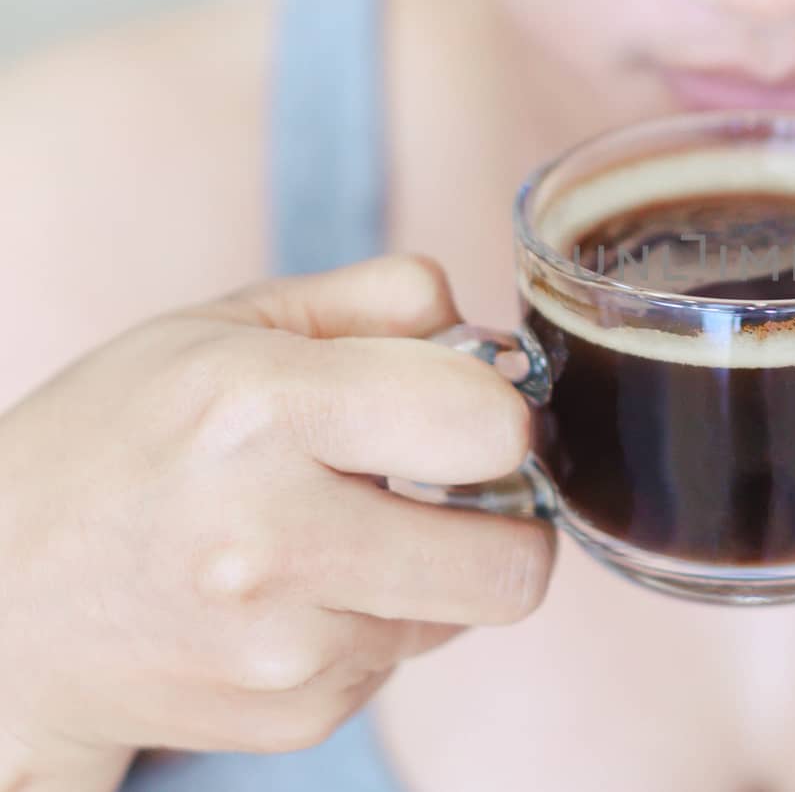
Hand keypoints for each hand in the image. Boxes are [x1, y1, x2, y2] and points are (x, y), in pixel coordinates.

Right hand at [0, 256, 555, 790]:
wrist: (0, 610)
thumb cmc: (117, 443)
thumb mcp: (223, 327)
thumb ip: (373, 302)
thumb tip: (488, 338)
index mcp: (261, 410)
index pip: (490, 426)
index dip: (498, 412)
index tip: (464, 409)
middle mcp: (275, 540)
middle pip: (516, 564)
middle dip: (507, 519)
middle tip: (452, 487)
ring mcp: (285, 649)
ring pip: (468, 611)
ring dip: (434, 569)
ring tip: (340, 533)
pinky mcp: (294, 717)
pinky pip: (404, 657)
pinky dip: (376, 620)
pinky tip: (298, 592)